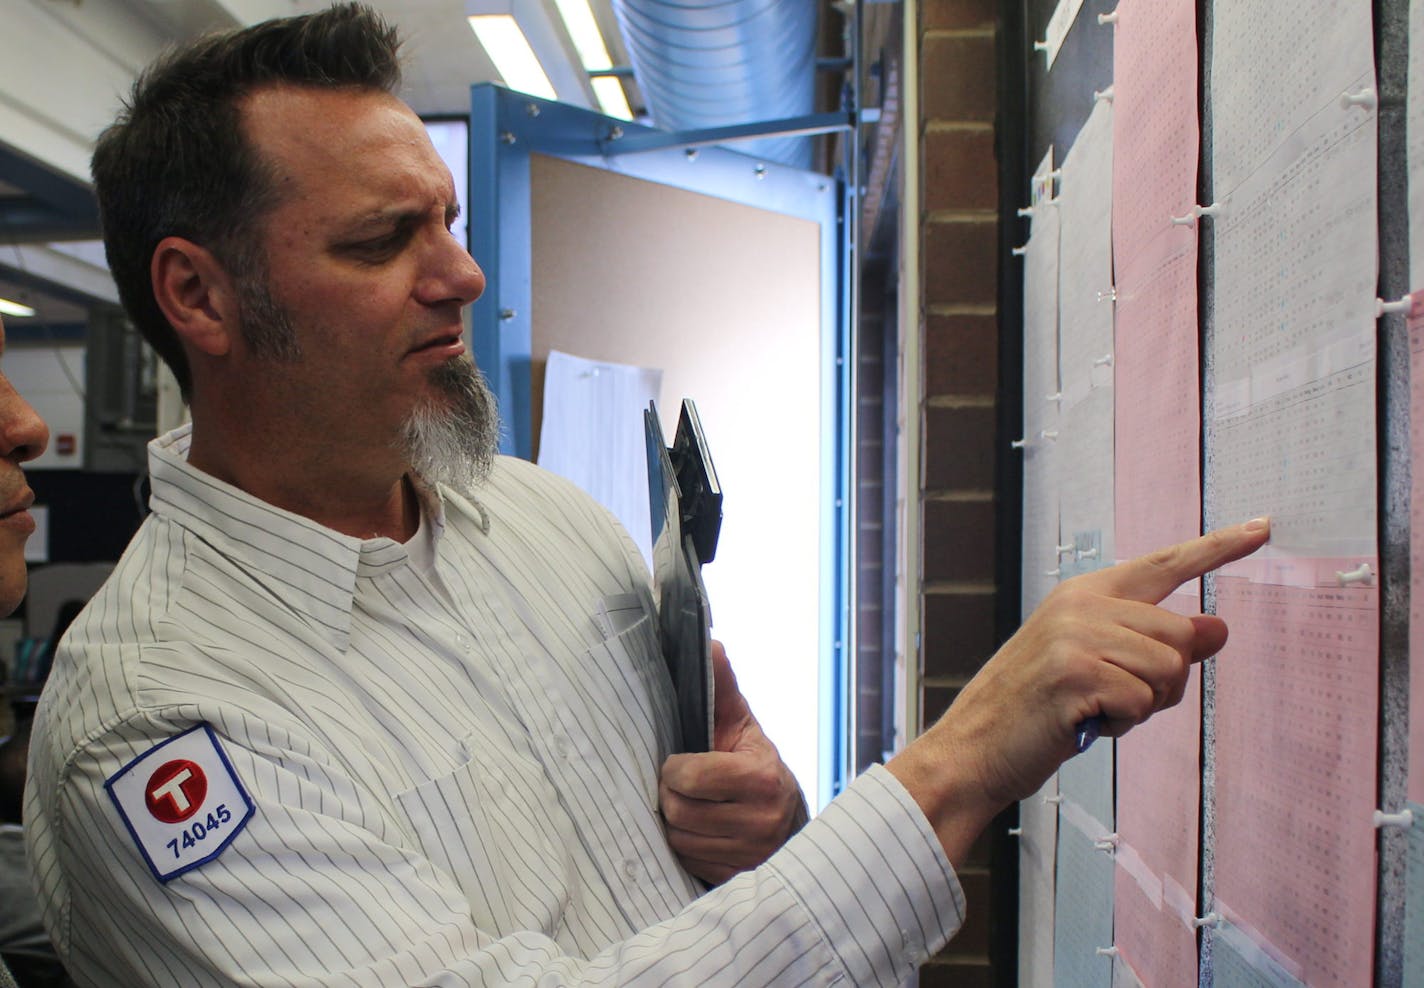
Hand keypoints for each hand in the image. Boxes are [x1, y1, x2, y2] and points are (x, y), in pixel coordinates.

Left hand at [659, 641, 807, 883]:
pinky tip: (700, 830)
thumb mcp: (744, 727)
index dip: (675, 768)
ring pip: (679, 839)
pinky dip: (686, 846)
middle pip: (679, 810)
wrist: (789, 821)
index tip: (678, 762)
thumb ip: (724, 689)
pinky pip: (689, 862)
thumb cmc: (757, 766)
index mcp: (763, 778)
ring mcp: (751, 853)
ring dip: (676, 821)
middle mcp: (762, 820)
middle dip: (671, 794)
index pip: (692, 776)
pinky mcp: (739, 876)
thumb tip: (710, 643)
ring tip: (691, 805)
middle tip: (681, 784)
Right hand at [887, 518, 1269, 865]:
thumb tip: (1220, 628)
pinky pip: (1142, 700)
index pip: (1164, 564)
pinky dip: (1123, 724)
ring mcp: (1076, 634)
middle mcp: (1081, 603)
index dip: (1218, 547)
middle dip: (1165, 681)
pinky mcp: (1075, 670)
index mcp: (1085, 593)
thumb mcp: (1100, 668)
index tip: (1262, 526)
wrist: (975, 747)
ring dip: (1145, 705)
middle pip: (1180, 634)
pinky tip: (1085, 722)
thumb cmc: (1038, 711)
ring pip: (1168, 668)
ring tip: (1096, 711)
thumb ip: (1157, 646)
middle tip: (1116, 702)